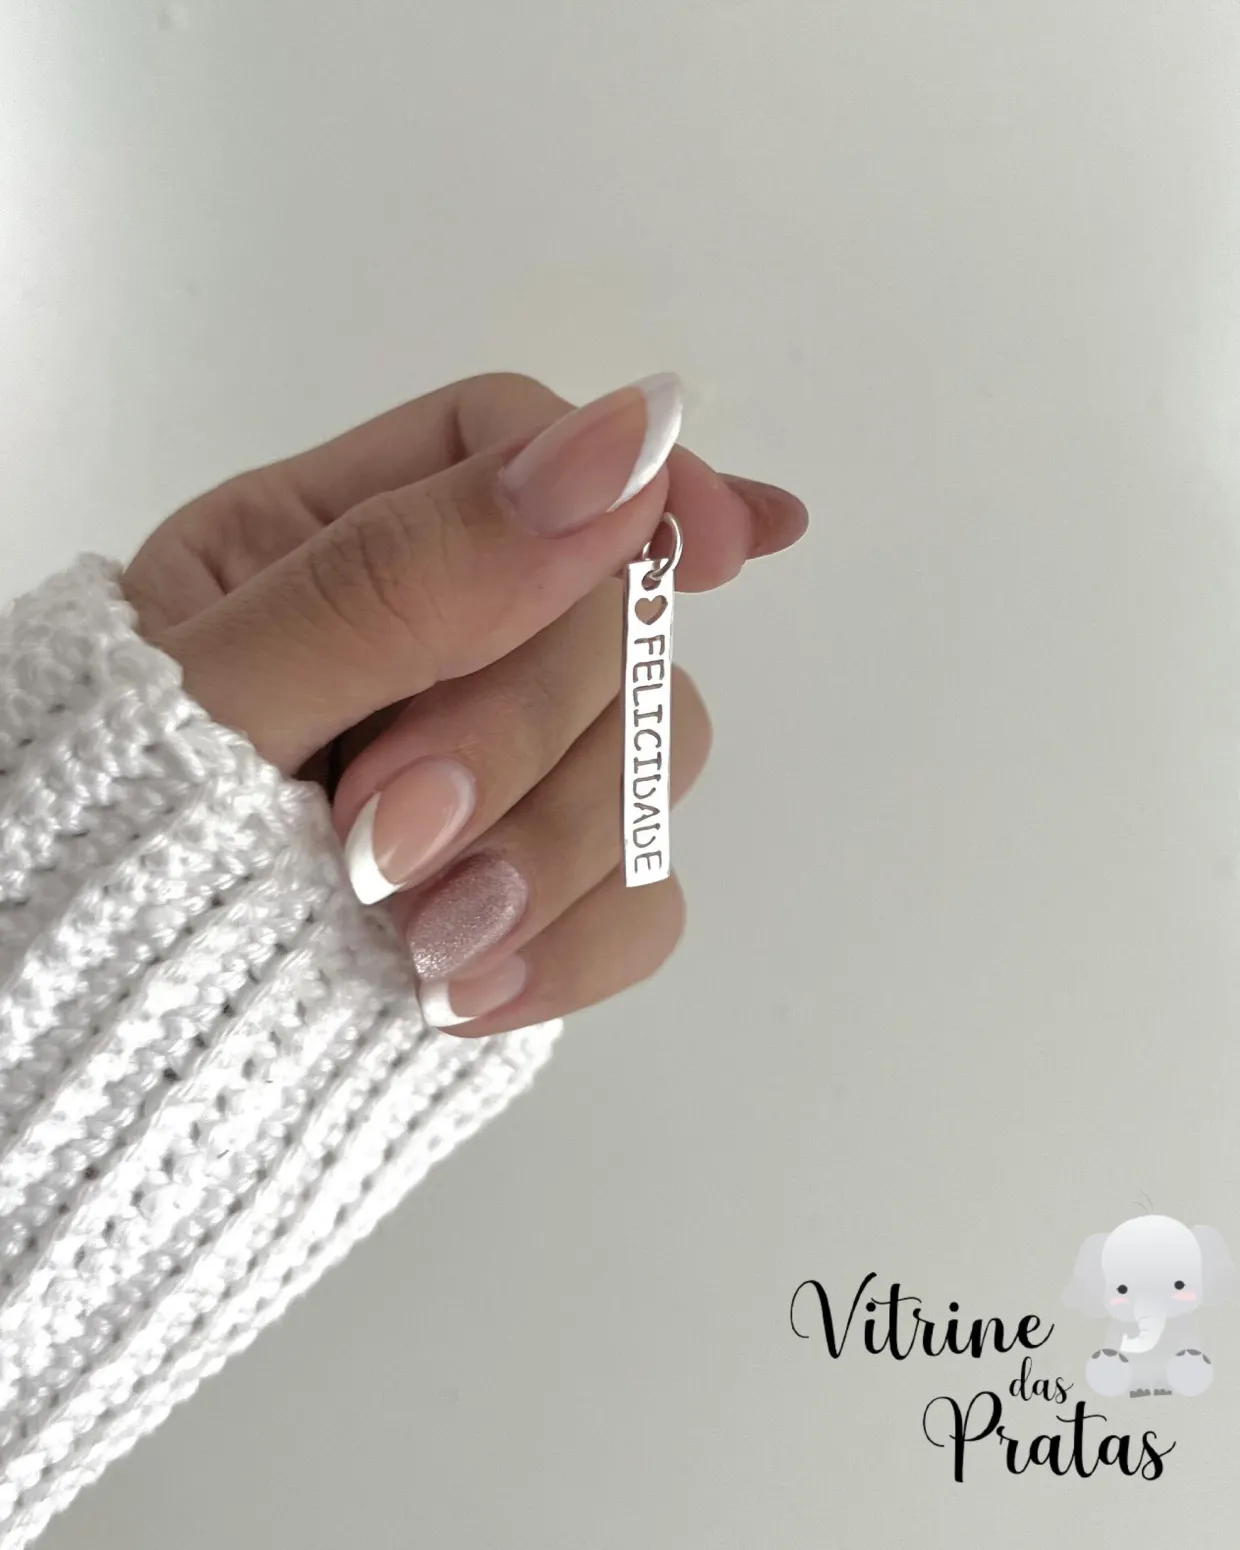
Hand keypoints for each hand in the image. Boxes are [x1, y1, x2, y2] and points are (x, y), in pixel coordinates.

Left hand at [123, 371, 807, 1034]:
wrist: (84, 1058)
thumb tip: (623, 449)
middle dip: (521, 731)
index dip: (629, 480)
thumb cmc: (89, 857)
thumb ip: (399, 578)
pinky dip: (577, 947)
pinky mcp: (534, 895)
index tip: (722, 546)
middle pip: (604, 612)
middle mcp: (437, 643)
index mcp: (332, 544)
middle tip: (387, 835)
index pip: (515, 449)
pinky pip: (644, 895)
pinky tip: (471, 991)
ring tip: (419, 940)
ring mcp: (499, 774)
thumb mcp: (210, 703)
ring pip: (648, 754)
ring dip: (554, 849)